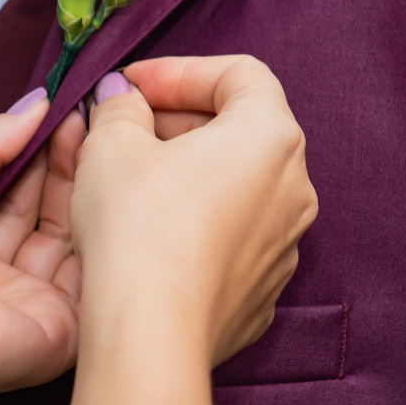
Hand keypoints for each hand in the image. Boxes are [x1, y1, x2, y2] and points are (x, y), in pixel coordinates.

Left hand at [0, 89, 86, 404]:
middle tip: (89, 117)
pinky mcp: (59, 333)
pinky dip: (102, 229)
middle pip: (50, 216)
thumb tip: (34, 104)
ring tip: (98, 135)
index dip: (42, 155)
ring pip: (74, 241)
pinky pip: (92, 277)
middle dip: (68, 165)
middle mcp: (1, 282)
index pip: (18, 197)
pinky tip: (107, 183)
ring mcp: (32, 307)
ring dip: (86, 188)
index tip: (65, 111)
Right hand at [72, 55, 317, 366]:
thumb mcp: (110, 144)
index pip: (238, 74)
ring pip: (237, 185)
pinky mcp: (263, 288)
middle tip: (122, 129)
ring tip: (131, 183)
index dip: (179, 71)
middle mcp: (294, 186)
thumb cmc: (137, 228)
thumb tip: (122, 100)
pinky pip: (233, 236)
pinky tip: (151, 235)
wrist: (151, 333)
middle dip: (179, 120)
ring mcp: (285, 243)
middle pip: (241, 129)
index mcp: (270, 135)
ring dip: (189, 172)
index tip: (132, 87)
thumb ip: (120, 107)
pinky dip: (198, 222)